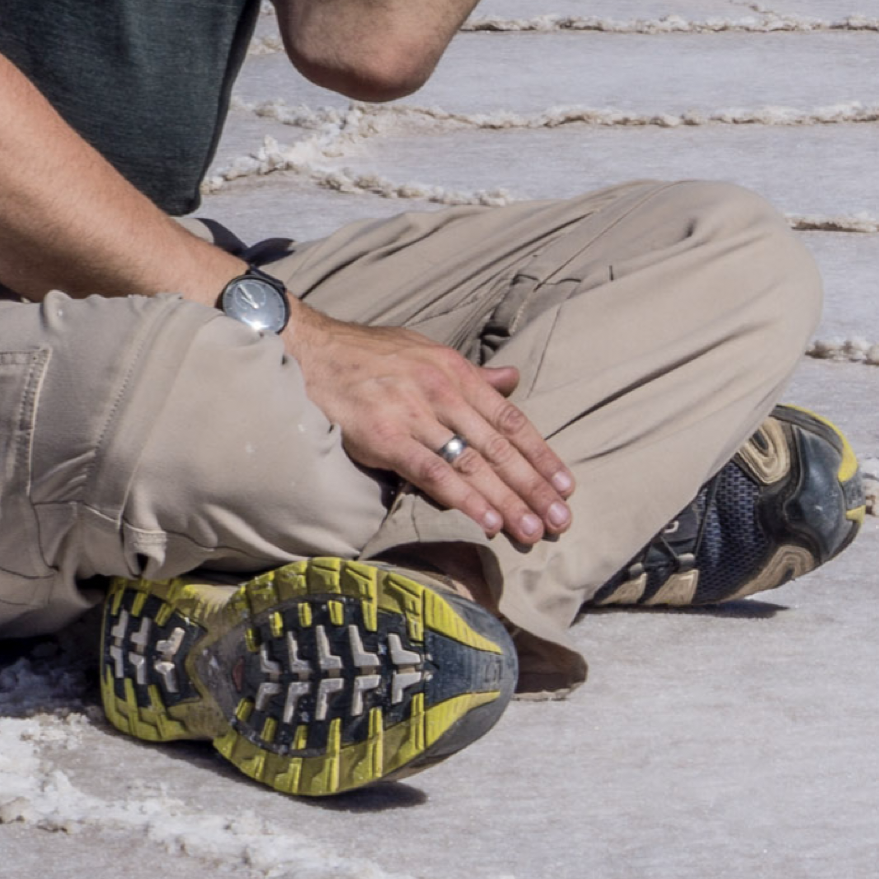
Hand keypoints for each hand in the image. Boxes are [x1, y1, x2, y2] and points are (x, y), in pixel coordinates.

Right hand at [281, 305, 573, 546]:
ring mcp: (413, 413)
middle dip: (533, 486)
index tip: (566, 485)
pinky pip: (432, 473)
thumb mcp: (426, 351)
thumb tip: (513, 380)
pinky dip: (463, 498)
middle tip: (561, 521)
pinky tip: (486, 520)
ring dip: (506, 500)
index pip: (510, 419)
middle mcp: (441, 391)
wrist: (312, 348)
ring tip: (532, 530)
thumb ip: (471, 374)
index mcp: (455, 371)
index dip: (541, 455)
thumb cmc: (369, 354)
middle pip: (498, 447)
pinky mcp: (384, 436)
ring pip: (471, 464)